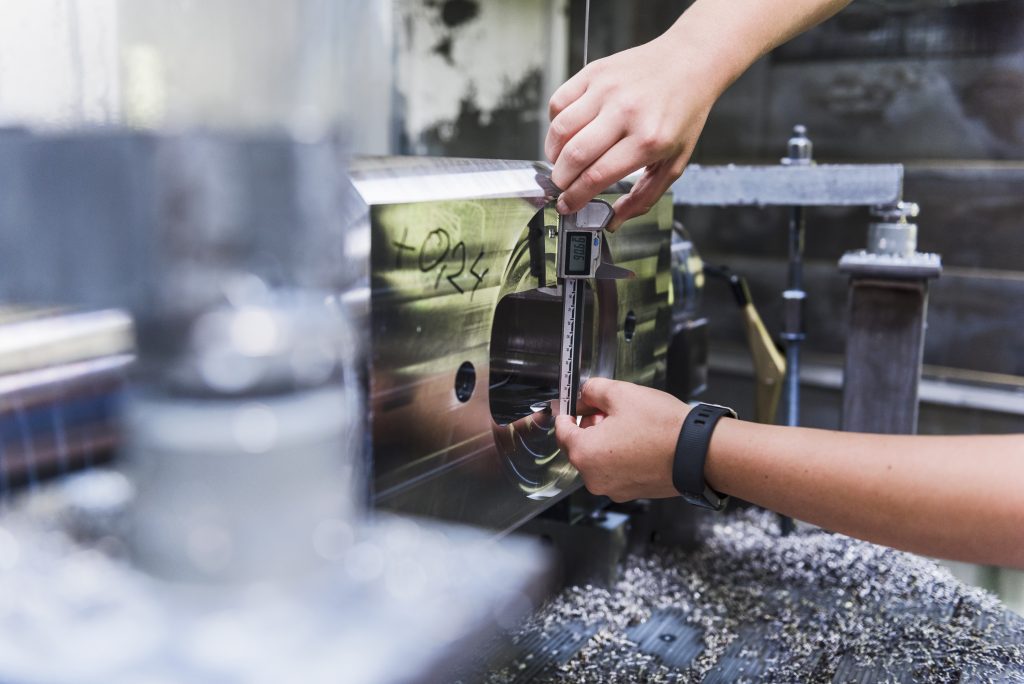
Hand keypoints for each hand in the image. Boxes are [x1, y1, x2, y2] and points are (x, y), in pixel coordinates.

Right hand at [545, 32, 720, 230]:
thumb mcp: (675, 162)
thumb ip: (645, 196)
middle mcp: (625, 112)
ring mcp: (607, 89)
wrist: (690, 63)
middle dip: (561, 180)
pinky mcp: (594, 72)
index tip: (567, 205)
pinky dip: (554, 123)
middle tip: (563, 186)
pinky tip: (566, 132)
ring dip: (553, 154)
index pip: (597, 176)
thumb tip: (614, 220)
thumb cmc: (683, 112)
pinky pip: (558, 102)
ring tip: (561, 162)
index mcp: (648, 139)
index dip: (575, 197)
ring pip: (560, 130)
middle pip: (574, 156)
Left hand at [554, 377, 688, 501]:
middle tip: (606, 409)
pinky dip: (620, 455)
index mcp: (585, 454)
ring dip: (605, 440)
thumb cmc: (663, 428)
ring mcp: (614, 488)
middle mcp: (594, 477)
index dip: (567, 411)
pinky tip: (638, 440)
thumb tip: (585, 393)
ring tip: (627, 423)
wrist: (699, 452)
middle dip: (588, 425)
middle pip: (579, 446)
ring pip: (598, 459)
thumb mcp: (621, 394)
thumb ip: (593, 390)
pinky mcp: (632, 492)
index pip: (561, 430)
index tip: (572, 403)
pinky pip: (616, 470)